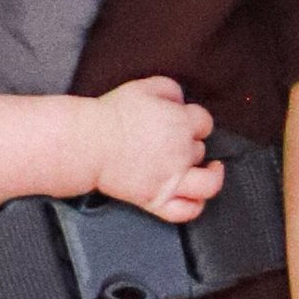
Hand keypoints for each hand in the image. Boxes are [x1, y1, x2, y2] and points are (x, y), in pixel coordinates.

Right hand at [90, 78, 224, 221]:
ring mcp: (171, 179)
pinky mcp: (156, 199)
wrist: (88, 143)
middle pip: (200, 150)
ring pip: (208, 184)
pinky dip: (195, 207)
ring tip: (210, 171)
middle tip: (172, 143)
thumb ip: (170, 89)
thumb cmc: (110, 115)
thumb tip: (181, 100)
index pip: (205, 123)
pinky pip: (186, 212)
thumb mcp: (142, 87)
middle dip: (189, 144)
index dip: (195, 122)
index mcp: (181, 122)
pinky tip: (194, 198)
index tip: (184, 123)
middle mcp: (182, 152)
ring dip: (211, 177)